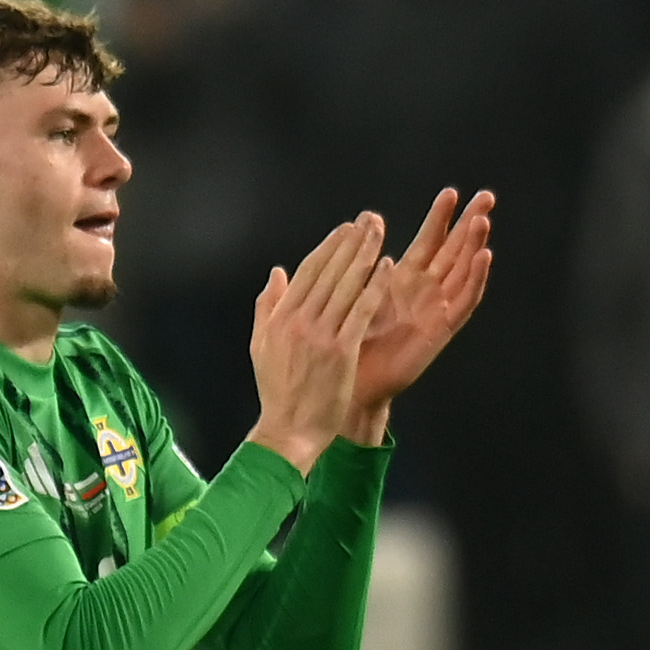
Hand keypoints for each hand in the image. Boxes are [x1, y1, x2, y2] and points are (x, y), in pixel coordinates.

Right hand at [246, 213, 389, 476]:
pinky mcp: (341, 351)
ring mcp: (321, 336)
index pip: (307, 272)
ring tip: (379, 232)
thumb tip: (276, 274)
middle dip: (350, 241)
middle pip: (328, 271)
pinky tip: (387, 267)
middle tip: (369, 220)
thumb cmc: (278, 392)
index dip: (329, 247)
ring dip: (365, 254)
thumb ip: (267, 307)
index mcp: (280, 318)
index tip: (345, 229)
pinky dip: (374, 286)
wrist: (290, 430)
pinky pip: (361, 311)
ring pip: (346, 285)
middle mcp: (299, 321)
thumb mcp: (261, 346)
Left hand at [346, 187, 493, 438]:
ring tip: (483, 220)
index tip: (452, 192)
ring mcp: (436, 310)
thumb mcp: (350, 293)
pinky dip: (475, 280)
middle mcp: (425, 292)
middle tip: (487, 196)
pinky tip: (483, 257)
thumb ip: (354, 263)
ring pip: (463, 271)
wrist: (351, 383)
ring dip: (474, 246)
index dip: (441, 218)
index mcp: (404, 280)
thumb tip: (350, 227)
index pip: (429, 241)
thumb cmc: (348, 341)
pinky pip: (464, 302)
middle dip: (471, 223)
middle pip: (455, 250)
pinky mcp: (441, 330)